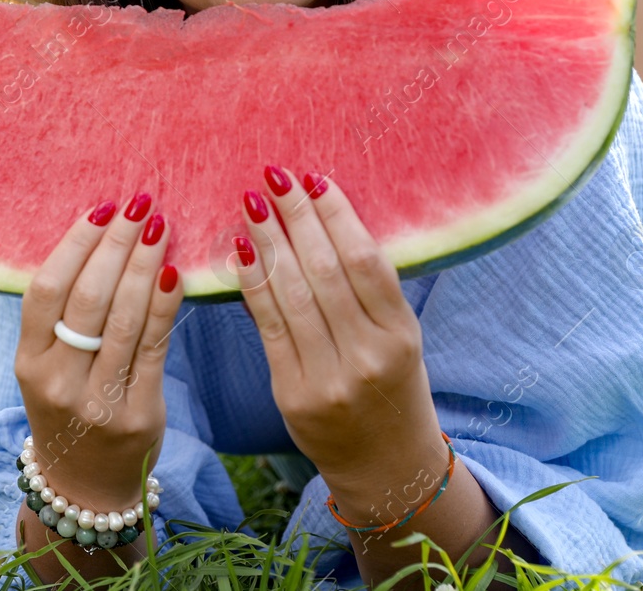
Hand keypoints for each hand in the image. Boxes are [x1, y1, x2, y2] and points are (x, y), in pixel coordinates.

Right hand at [15, 193, 183, 513]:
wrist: (86, 487)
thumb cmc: (68, 406)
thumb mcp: (45, 367)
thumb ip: (61, 316)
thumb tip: (97, 236)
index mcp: (28, 364)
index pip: (46, 291)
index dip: (73, 244)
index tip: (101, 209)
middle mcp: (57, 383)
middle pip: (87, 299)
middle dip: (117, 244)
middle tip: (141, 204)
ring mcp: (98, 402)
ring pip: (124, 318)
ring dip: (146, 264)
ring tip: (162, 226)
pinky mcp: (139, 414)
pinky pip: (156, 347)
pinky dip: (166, 304)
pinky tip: (176, 272)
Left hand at [234, 166, 443, 501]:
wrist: (385, 466)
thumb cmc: (391, 386)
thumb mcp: (399, 339)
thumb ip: (368, 292)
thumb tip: (321, 219)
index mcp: (402, 335)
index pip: (365, 261)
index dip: (336, 215)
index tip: (314, 178)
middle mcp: (368, 356)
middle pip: (325, 271)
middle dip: (296, 217)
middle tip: (273, 175)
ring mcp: (330, 378)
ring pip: (292, 295)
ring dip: (268, 240)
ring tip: (251, 201)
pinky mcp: (294, 394)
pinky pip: (269, 326)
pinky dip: (252, 282)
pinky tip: (240, 249)